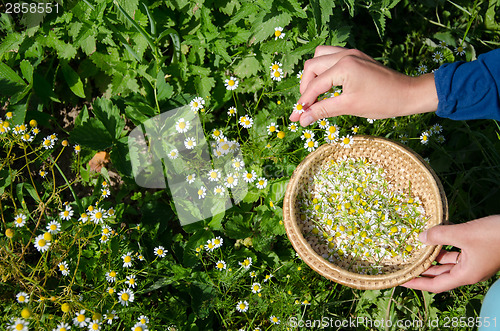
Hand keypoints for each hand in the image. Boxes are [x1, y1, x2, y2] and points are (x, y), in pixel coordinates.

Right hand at [289, 46, 438, 126]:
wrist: (408, 94)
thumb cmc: (382, 102)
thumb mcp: (350, 107)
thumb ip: (323, 110)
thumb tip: (302, 119)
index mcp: (344, 66)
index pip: (315, 85)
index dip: (303, 103)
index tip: (295, 117)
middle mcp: (345, 55)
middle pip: (312, 66)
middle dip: (306, 87)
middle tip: (306, 106)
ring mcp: (351, 53)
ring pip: (320, 57)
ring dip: (313, 75)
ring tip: (314, 93)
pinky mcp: (356, 57)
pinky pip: (332, 57)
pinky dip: (324, 70)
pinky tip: (327, 84)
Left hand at [402, 215, 499, 292]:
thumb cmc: (495, 235)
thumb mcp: (464, 233)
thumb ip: (440, 235)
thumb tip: (420, 237)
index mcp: (465, 274)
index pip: (435, 285)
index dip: (417, 283)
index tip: (401, 280)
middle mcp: (468, 272)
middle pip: (439, 275)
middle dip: (422, 271)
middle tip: (404, 266)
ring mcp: (473, 262)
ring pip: (447, 263)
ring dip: (432, 257)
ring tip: (414, 250)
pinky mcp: (477, 252)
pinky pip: (456, 252)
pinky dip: (444, 247)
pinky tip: (434, 237)